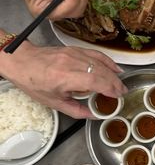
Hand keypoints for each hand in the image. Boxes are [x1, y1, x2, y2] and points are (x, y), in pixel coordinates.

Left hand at [0, 43, 125, 117]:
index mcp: (65, 77)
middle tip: (123, 92)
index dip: (110, 88)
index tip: (117, 96)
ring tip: (121, 83)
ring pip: (101, 63)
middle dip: (115, 83)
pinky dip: (108, 62)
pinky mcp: (76, 49)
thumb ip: (76, 110)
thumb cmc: (34, 82)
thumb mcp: (53, 102)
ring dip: (114, 74)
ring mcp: (75, 54)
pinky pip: (96, 55)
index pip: (95, 81)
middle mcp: (72, 63)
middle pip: (102, 72)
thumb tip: (93, 115)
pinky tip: (115, 68)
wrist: (22, 61)